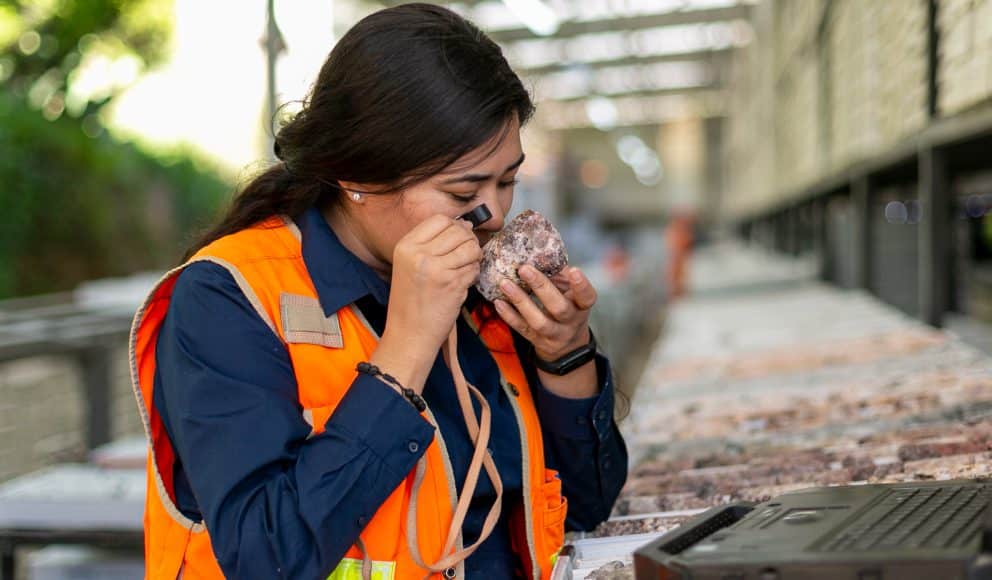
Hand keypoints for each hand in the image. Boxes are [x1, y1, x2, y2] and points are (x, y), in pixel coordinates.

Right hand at [371, 216, 480, 392]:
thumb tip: (466, 225)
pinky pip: (474, 268)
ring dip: (474, 258)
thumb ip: (432, 244)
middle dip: (468, 242)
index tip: (458, 239)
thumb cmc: (411, 302)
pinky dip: (473, 275)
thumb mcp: (410, 265)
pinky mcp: (452, 283)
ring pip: (470, 247)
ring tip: (465, 270)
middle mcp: (419, 254)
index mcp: (406, 246)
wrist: (408, 334)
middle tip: (465, 257)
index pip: (439, 219)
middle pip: (458, 231)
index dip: (455, 226)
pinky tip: (463, 284)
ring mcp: (436, 268)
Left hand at [493, 264, 597, 361]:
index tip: (574, 270)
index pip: (587, 297)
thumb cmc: (567, 307)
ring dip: (520, 301)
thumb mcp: (570, 294)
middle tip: (524, 269)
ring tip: (505, 283)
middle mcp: (570, 322)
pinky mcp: (537, 340)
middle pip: (559, 308)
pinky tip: (499, 302)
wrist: (567, 344)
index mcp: (581, 306)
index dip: (581, 285)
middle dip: (541, 287)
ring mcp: (554, 334)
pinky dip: (509, 316)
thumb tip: (538, 254)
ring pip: (538, 321)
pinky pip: (522, 329)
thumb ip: (560, 276)